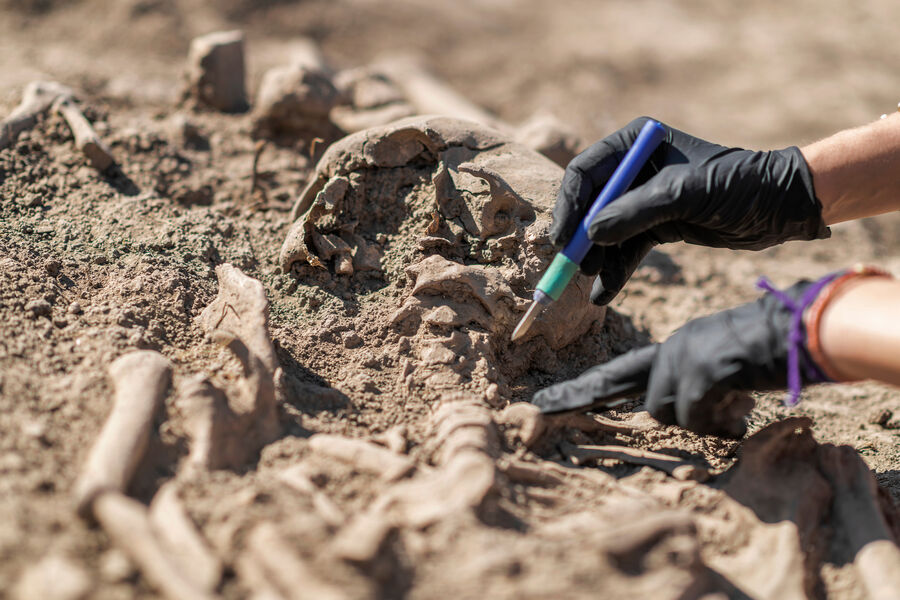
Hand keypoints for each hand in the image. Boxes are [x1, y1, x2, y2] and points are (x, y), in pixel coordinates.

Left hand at [532, 279, 825, 435]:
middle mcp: (672, 348)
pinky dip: (720, 424)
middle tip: (539, 408)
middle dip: (577, 397)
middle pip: (614, 380)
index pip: (620, 371)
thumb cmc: (774, 348)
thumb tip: (684, 414)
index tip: (552, 400)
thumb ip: (697, 390)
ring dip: (698, 420)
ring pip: (664, 412)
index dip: (587, 389)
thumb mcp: (726, 369)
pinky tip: (742, 410)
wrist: (806, 327)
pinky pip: (693, 417)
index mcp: (676, 346)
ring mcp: (683, 358)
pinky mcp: (700, 371)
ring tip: (735, 404)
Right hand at [551, 117, 829, 304]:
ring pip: (606, 231)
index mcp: (636, 144)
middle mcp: (635, 169)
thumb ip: (634, 213)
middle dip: (580, 236)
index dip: (569, 205)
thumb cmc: (738, 185)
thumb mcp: (684, 195)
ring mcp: (645, 199)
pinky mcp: (658, 226)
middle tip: (571, 265)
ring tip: (591, 282)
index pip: (586, 172)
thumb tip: (591, 235)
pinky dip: (615, 271)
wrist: (782, 207)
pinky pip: (626, 249)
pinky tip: (604, 293)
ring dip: (596, 258)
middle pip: (590, 204)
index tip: (563, 237)